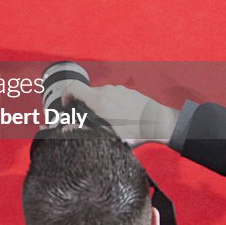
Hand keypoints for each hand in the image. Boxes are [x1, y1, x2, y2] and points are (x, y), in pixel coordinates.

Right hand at [62, 81, 179, 145]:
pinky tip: (121, 118)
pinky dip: (111, 104)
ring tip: (108, 122)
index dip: (65, 95)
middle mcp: (107, 90)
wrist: (160, 123)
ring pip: (101, 95)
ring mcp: (118, 89)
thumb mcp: (108, 137)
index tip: (66, 106)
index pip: (73, 87)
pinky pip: (113, 95)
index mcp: (99, 100)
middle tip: (89, 121)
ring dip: (99, 106)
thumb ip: (86, 131)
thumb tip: (69, 129)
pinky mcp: (127, 91)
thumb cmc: (136, 132)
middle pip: (87, 93)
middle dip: (84, 106)